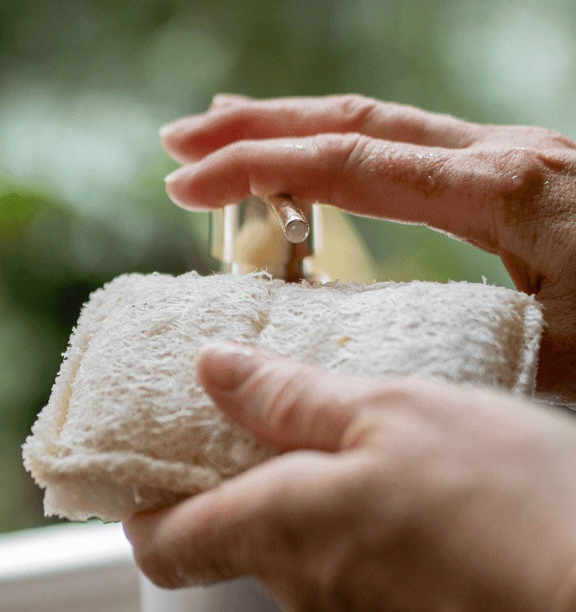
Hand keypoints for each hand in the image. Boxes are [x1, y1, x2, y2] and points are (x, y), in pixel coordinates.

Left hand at [124, 343, 575, 611]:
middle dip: (253, 492)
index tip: (149, 478)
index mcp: (278, 534)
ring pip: (307, 566)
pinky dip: (369, 550)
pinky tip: (423, 514)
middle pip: (238, 546)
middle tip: (291, 435)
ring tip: (374, 465)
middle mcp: (303, 598)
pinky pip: (361, 590)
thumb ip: (286, 397)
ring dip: (320, 517)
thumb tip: (212, 370)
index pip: (163, 546)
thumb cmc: (505, 499)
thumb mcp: (390, 411)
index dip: (143, 513)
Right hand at [160, 94, 575, 400]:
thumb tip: (354, 383)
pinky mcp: (517, 184)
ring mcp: (511, 164)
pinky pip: (410, 154)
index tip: (186, 188)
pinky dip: (344, 155)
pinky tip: (315, 172)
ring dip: (294, 128)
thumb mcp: (555, 362)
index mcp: (505, 195)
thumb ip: (456, 353)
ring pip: (380, 128)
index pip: (349, 165)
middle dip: (256, 129)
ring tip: (225, 136)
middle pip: (354, 123)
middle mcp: (503, 162)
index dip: (258, 170)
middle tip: (180, 145)